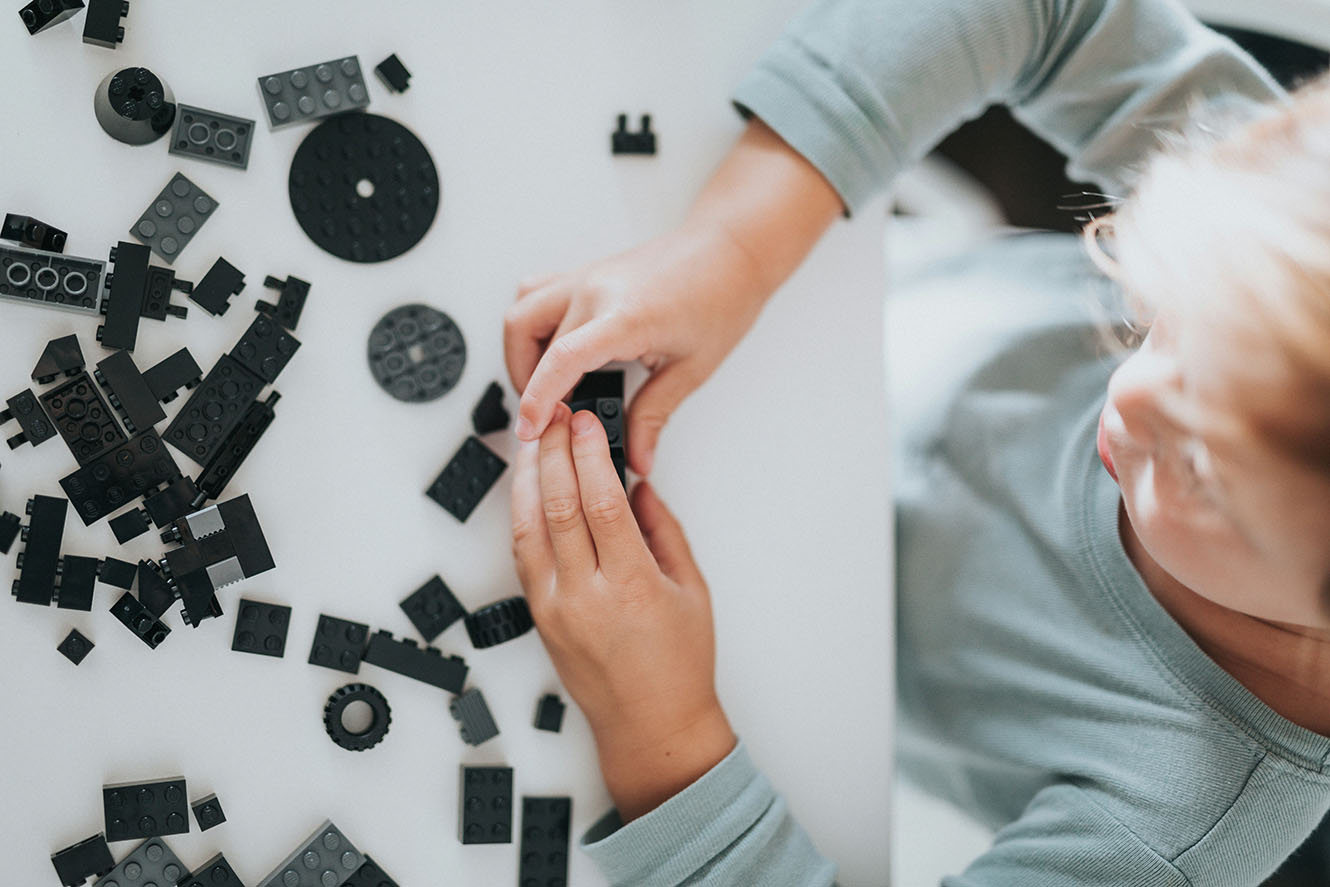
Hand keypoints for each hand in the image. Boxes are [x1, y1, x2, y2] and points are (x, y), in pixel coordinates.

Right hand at [504, 119, 843, 475]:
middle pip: (529, 339)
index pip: (561, 359)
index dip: (536, 398)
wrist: (731, 250)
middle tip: (550, 416)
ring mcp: (586, 276)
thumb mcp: (692, 368)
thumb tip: (637, 456)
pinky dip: (532, 324)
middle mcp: (596, 289)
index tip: (529, 429)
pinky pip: (535, 294)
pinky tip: (552, 347)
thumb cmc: (721, 297)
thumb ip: (654, 416)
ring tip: (546, 384)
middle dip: (530, 386)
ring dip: (521, 353)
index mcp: (626, 315)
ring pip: (521, 313)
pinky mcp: (585, 272)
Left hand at [511, 402, 735, 820]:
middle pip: (559, 507)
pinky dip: (522, 512)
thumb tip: (639, 485)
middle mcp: (586, 598)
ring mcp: (555, 609)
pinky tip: (528, 486)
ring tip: (536, 439)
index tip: (589, 422)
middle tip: (558, 415)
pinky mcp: (539, 616)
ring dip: (529, 476)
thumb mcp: (692, 590)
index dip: (591, 455)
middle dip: (556, 452)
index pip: (603, 504)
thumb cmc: (677, 666)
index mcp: (633, 588)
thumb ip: (664, 530)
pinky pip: (523, 553)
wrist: (650, 726)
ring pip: (528, 527)